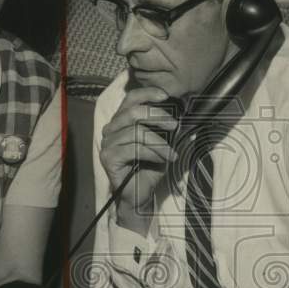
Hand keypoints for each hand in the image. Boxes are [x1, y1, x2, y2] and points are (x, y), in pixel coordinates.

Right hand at [99, 86, 177, 230]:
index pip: (131, 98)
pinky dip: (153, 153)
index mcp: (121, 121)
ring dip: (159, 142)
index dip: (148, 93)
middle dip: (158, 117)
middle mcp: (110, 129)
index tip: (166, 96)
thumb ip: (165, 126)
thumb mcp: (161, 142)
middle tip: (175, 127)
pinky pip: (134, 149)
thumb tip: (181, 110)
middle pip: (133, 112)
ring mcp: (107, 143)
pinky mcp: (108, 158)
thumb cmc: (150, 167)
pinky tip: (163, 160)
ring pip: (137, 132)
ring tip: (171, 153)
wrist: (141, 194)